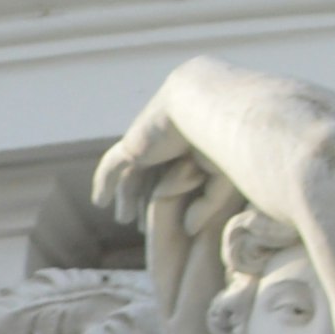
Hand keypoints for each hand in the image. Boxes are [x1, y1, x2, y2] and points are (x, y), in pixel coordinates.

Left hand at [98, 55, 334, 225]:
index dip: (176, 191)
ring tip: (125, 217)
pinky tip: (99, 200)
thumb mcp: (228, 176)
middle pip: (157, 169)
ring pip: (136, 169)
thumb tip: (186, 229)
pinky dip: (106, 181)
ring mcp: (152, 135)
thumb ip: (210, 202)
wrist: (212, 104)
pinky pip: (114, 165)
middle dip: (148, 194)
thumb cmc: (235, 138)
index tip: (175, 216)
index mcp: (201, 135)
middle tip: (144, 222)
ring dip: (129, 193)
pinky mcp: (134, 142)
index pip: (183, 167)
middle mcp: (174, 135)